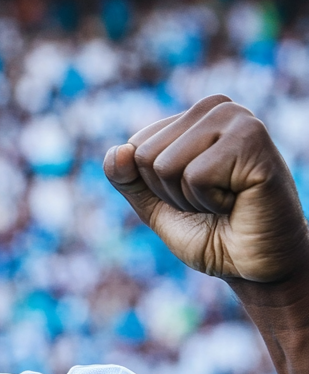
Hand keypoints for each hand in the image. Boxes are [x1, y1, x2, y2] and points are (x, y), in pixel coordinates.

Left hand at [103, 95, 308, 283]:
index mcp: (193, 116)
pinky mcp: (252, 139)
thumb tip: (117, 151)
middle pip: (145, 156)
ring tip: (227, 200)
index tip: (193, 194)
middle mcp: (216, 108)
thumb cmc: (211, 233)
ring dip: (190, 198)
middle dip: (171, 193)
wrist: (256, 266)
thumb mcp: (155, 206)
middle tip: (212, 201)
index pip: (134, 147)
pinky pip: (195, 176)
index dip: (155, 186)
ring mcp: (237, 119)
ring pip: (165, 165)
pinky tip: (240, 200)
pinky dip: (211, 201)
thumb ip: (128, 179)